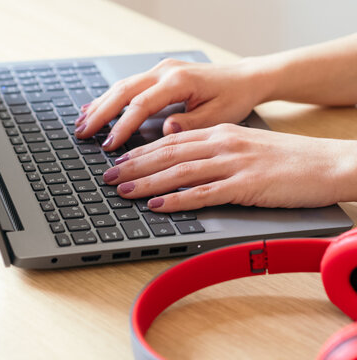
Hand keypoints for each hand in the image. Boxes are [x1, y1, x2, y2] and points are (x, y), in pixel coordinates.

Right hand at [75, 58, 267, 150]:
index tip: (109, 145)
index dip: (122, 126)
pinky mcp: (160, 74)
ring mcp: (161, 70)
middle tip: (82, 133)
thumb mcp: (218, 116)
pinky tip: (96, 106)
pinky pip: (129, 85)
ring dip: (100, 104)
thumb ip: (190, 123)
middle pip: (123, 91)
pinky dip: (111, 98)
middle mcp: (165, 71)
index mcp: (178, 81)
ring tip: (81, 122)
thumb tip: (165, 130)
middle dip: (100, 114)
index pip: (140, 105)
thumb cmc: (234, 97)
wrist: (245, 77)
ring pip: (122, 86)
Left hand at [101, 124, 356, 211]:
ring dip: (147, 183)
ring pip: (180, 172)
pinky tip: (158, 206)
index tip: (120, 160)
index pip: (171, 140)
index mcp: (220, 133)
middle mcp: (222, 144)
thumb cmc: (287, 158)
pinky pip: (204, 193)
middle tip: (108, 176)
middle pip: (168, 154)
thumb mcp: (245, 146)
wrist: (326, 163)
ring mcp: (234, 164)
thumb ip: (214, 152)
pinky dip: (177, 200)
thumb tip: (185, 165)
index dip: (142, 151)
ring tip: (122, 191)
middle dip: (134, 166)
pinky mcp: (246, 186)